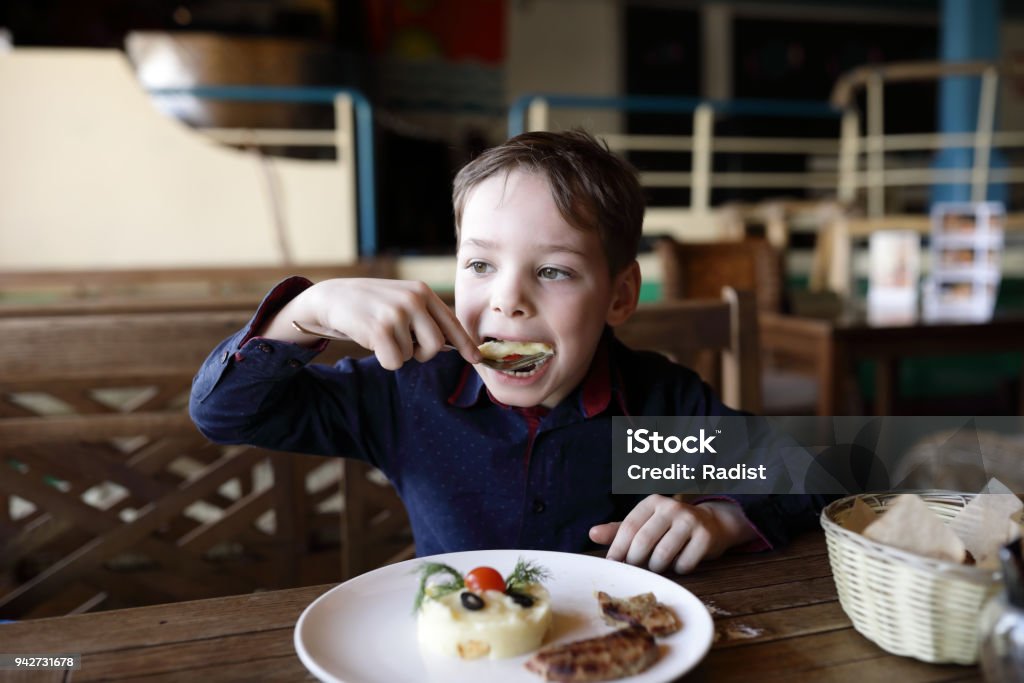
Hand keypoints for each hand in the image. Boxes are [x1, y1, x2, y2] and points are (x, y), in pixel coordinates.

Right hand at [262, 278, 481, 368]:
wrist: (333, 297)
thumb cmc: (371, 304)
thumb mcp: (402, 300)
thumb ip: (425, 317)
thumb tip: (452, 345)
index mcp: (422, 291)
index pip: (451, 322)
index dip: (465, 344)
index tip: (476, 360)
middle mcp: (413, 299)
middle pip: (436, 346)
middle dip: (422, 353)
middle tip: (403, 344)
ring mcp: (397, 313)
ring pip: (413, 356)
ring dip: (397, 352)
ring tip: (381, 334)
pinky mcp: (380, 329)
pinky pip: (395, 362)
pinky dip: (384, 359)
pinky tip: (372, 341)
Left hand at [589, 495, 756, 573]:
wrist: (712, 523)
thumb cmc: (670, 526)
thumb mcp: (645, 523)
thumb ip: (619, 530)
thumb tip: (592, 534)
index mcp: (652, 502)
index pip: (628, 527)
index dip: (618, 548)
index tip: (613, 564)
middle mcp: (671, 507)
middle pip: (643, 542)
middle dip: (635, 561)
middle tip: (636, 568)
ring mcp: (690, 521)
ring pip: (663, 555)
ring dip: (657, 568)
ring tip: (657, 566)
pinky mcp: (705, 537)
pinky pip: (684, 563)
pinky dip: (678, 570)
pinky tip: (679, 564)